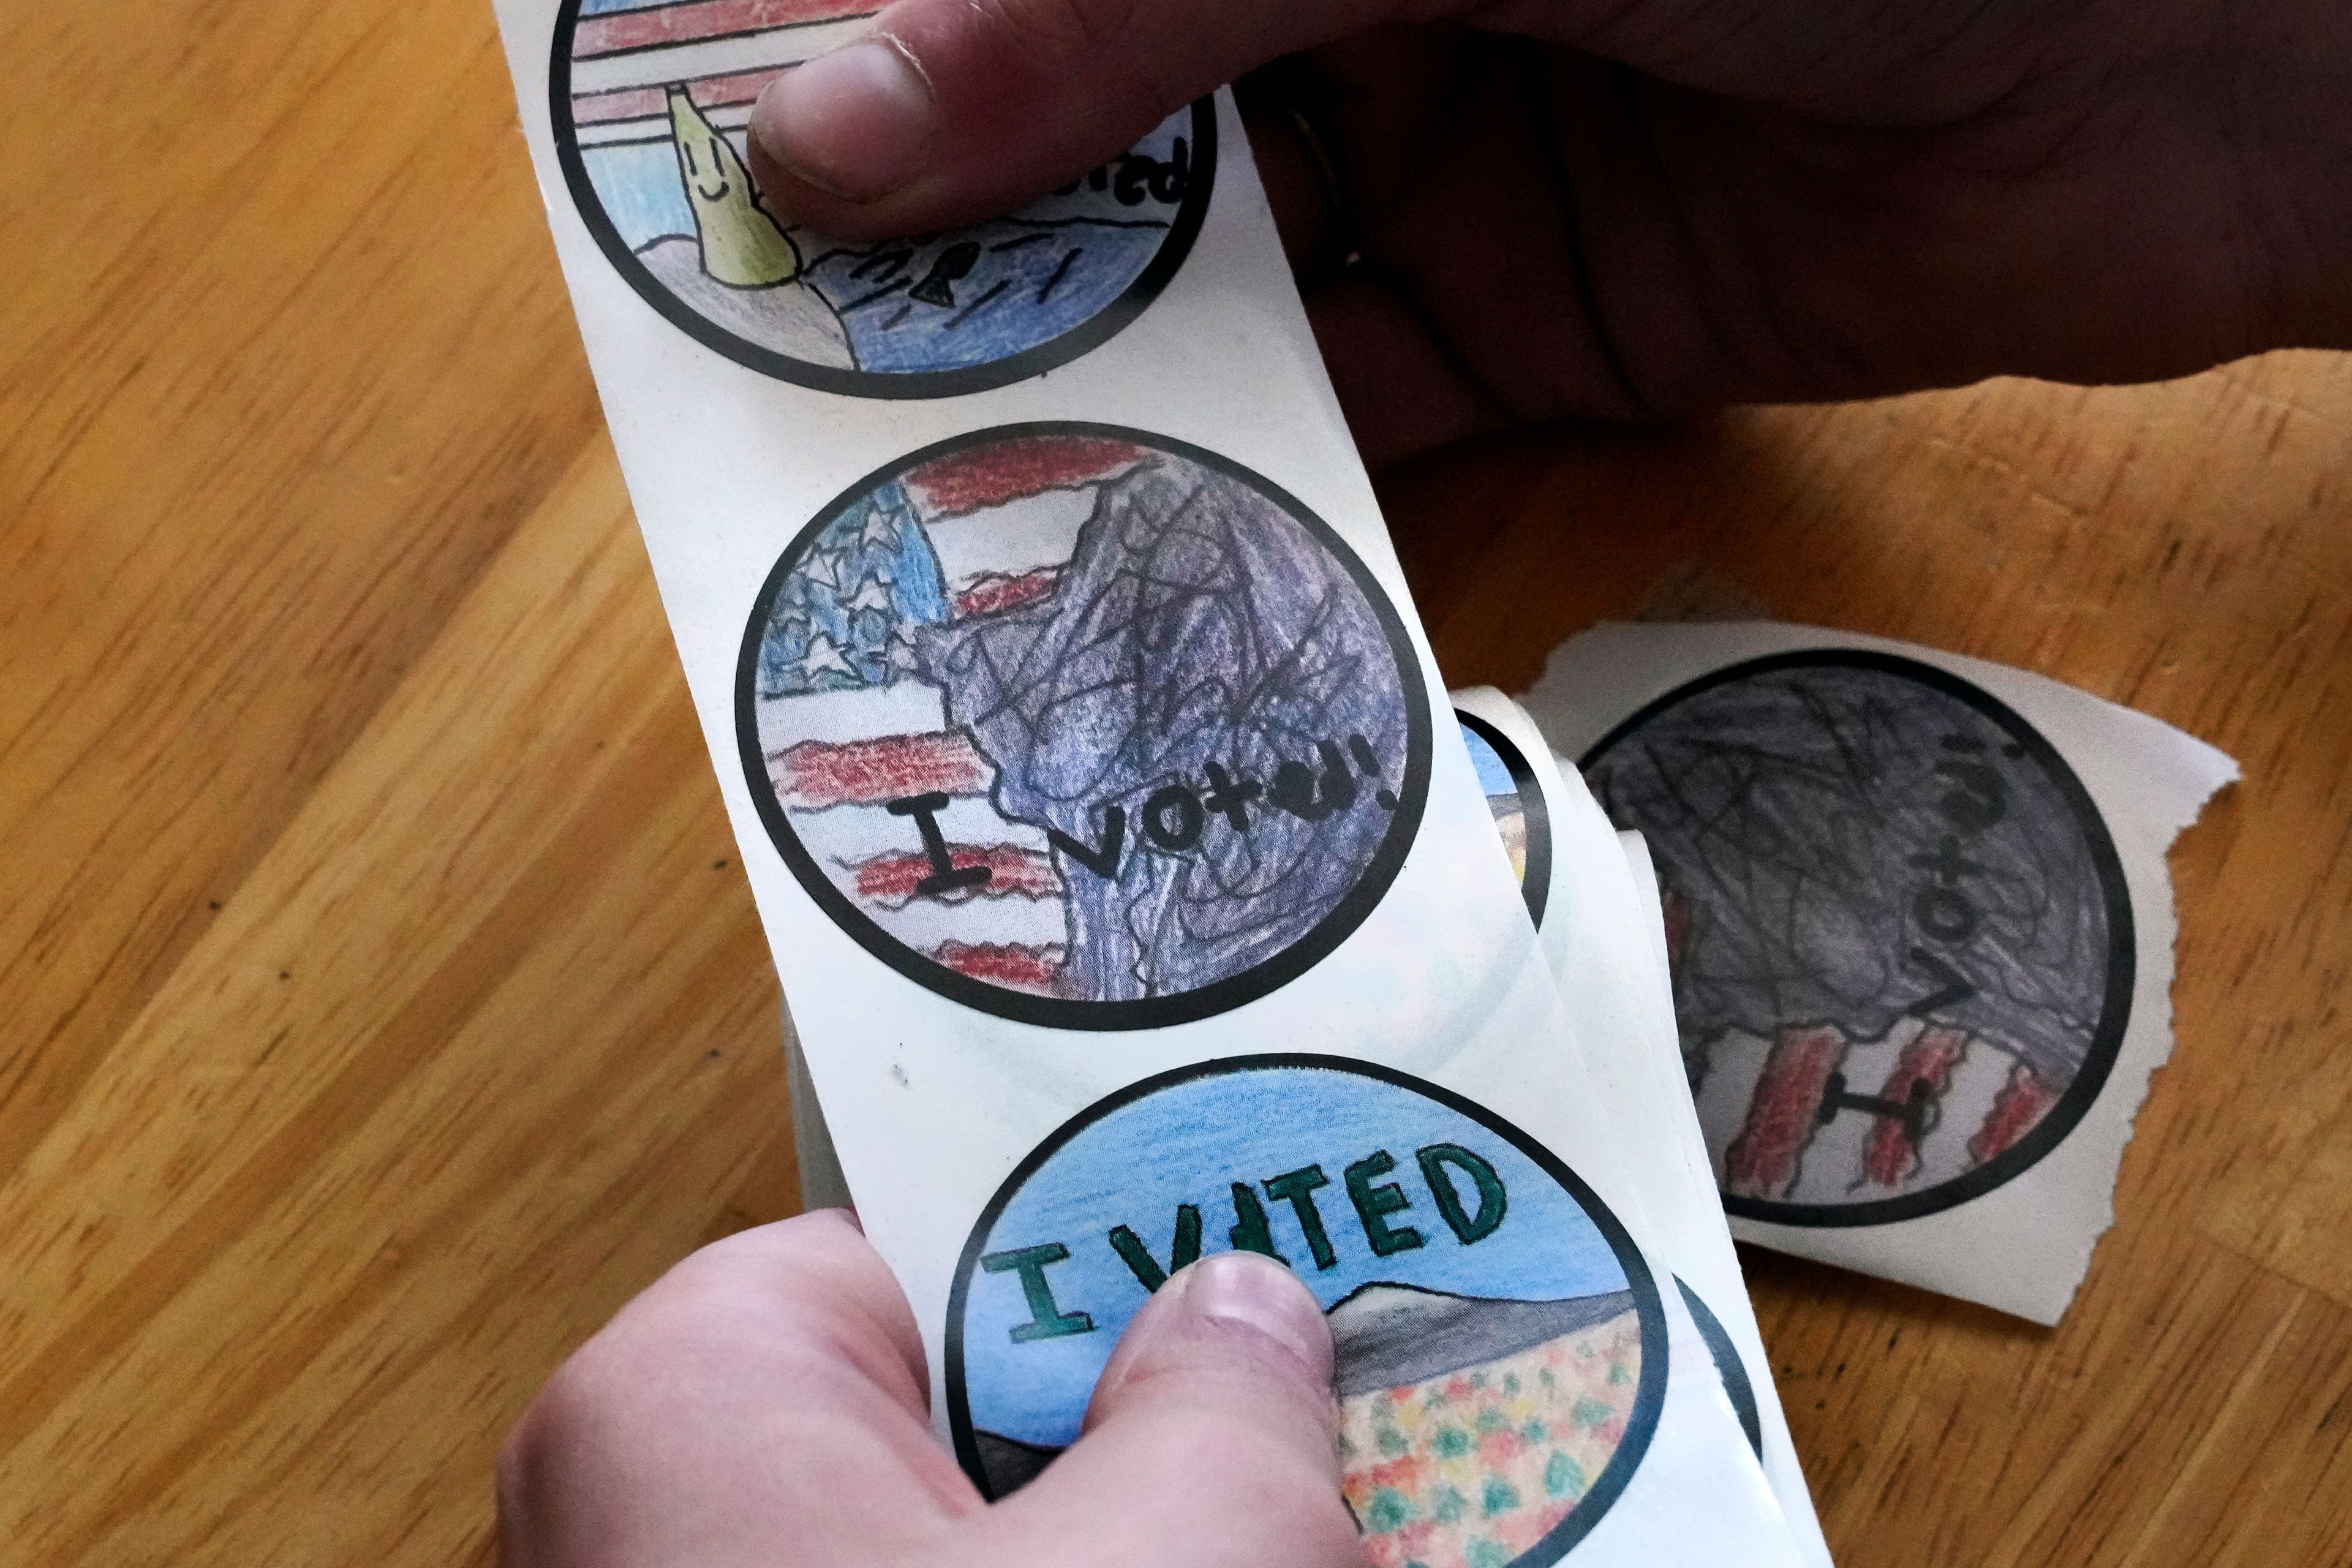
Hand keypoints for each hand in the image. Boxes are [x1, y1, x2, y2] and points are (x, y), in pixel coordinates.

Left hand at [497, 1209, 1365, 1567]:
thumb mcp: (1180, 1555)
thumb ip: (1224, 1402)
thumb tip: (1242, 1309)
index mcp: (693, 1392)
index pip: (935, 1234)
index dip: (1118, 1246)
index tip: (1258, 1249)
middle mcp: (659, 1506)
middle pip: (966, 1399)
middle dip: (1145, 1421)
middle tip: (1306, 1427)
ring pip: (977, 1529)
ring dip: (1132, 1530)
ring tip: (1304, 1521)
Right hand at [742, 0, 2351, 464]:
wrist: (2250, 34)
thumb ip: (1124, 8)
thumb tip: (834, 138)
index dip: (850, 23)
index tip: (681, 123)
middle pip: (1083, 95)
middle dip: (935, 215)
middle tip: (754, 338)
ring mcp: (1451, 123)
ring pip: (1195, 258)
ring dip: (1063, 363)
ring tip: (878, 472)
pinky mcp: (1549, 302)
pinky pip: (1348, 396)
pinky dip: (1239, 471)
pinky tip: (1102, 543)